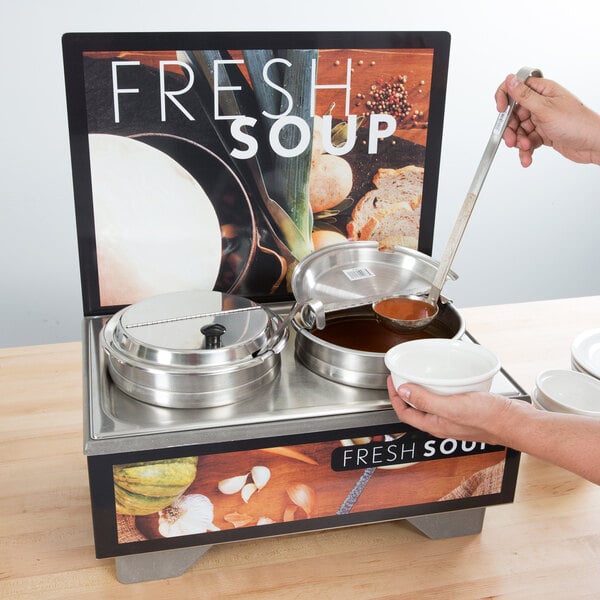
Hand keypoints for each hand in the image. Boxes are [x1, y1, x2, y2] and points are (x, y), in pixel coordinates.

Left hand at [387, 377, 519, 445]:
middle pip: (416, 408)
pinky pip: (447, 399)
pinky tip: (448, 378)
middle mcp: (442, 423)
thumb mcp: (452, 407)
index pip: (405, 413)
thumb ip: (426, 400)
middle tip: (403, 376)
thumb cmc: (488, 419)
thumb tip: (404, 391)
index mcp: (435, 425)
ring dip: (423, 389)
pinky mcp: (467, 410)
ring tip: (420, 375)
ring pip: (431, 403)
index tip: (391, 381)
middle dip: (406, 392)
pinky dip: (441, 388)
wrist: (515, 421)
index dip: (394, 397)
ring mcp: (455, 418)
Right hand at [495, 74, 599, 166]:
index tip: (501, 111)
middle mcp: (541, 104)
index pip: (516, 89)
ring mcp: (542, 119)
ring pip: (519, 130)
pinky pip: (527, 141)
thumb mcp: (545, 108)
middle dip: (511, 129)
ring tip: (525, 148)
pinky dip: (525, 150)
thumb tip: (509, 80)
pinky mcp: (543, 133)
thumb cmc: (577, 123)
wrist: (592, 143)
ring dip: (519, 142)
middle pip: (514, 114)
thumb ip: (524, 96)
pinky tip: (527, 157)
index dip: (505, 98)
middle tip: (512, 140)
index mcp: (543, 91)